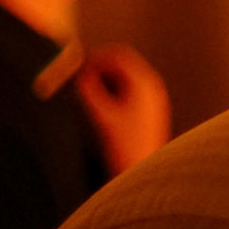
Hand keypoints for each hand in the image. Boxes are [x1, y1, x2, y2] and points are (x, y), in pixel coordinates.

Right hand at [76, 43, 170, 175]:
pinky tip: (101, 113)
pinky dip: (111, 95)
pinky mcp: (148, 111)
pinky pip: (127, 93)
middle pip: (122, 65)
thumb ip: (88, 90)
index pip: (119, 55)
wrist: (143, 174)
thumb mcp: (101, 115)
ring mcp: (152, 99)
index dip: (95, 57)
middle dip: (98, 69)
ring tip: (90, 102)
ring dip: (103, 83)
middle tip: (76, 77)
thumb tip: (77, 72)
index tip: (75, 65)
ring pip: (123, 80)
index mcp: (145, 84)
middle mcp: (152, 88)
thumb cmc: (124, 147)